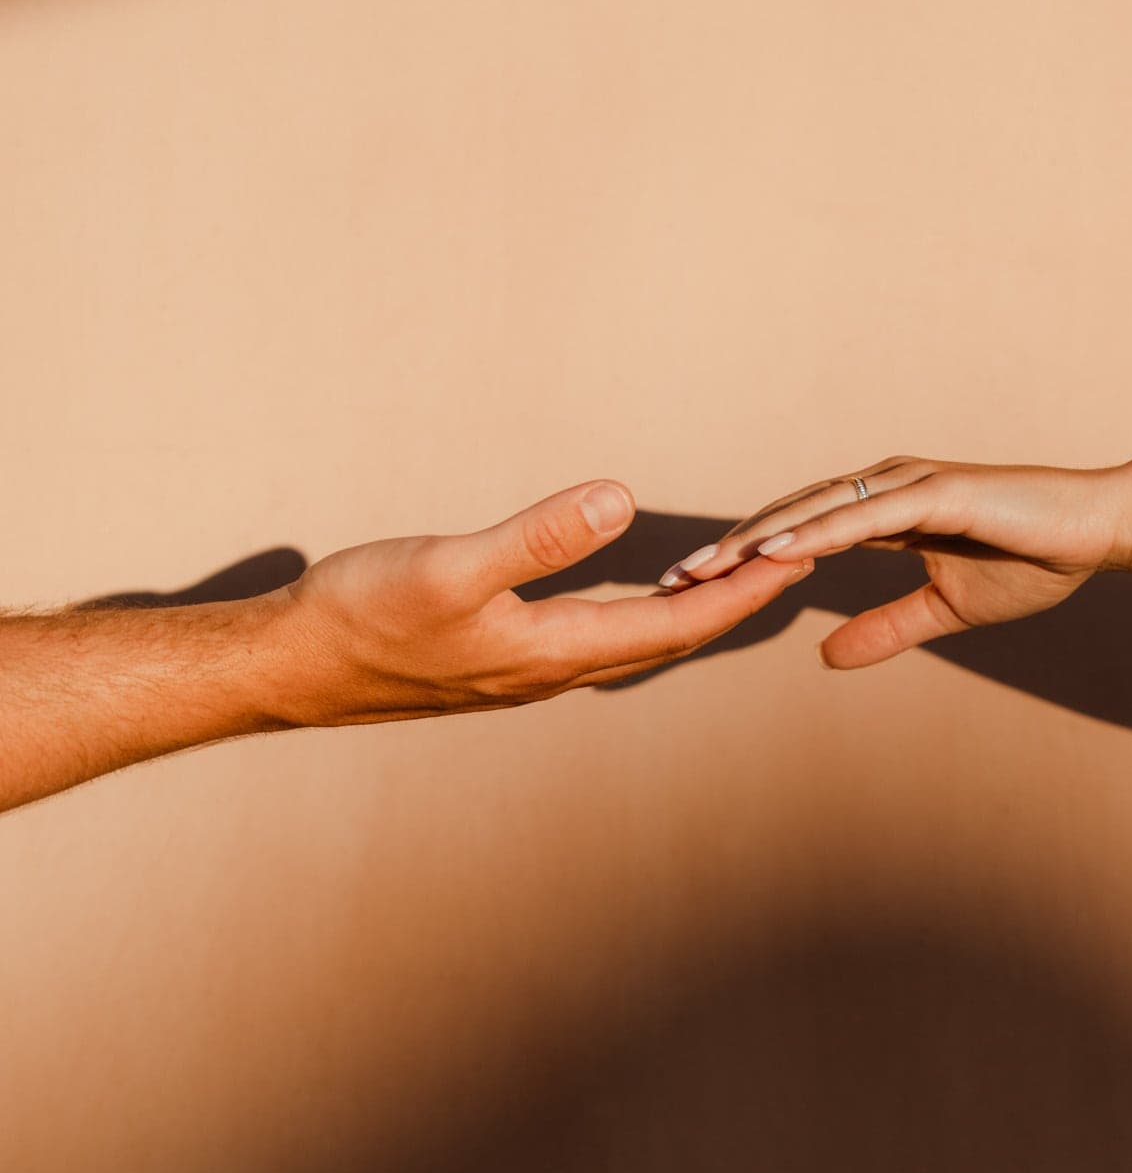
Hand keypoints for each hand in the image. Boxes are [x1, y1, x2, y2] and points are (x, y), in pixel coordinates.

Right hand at [274, 478, 812, 723]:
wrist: (291, 669)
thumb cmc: (361, 617)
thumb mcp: (450, 567)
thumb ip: (538, 537)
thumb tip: (621, 501)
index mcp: (554, 652)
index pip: (675, 624)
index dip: (741, 593)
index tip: (798, 558)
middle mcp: (549, 671)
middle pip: (665, 639)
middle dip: (730, 603)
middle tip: (789, 564)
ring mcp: (522, 671)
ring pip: (627, 644)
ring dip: (683, 612)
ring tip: (728, 580)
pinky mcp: (494, 661)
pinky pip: (589, 640)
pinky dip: (630, 615)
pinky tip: (625, 598)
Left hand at [659, 456, 1131, 667]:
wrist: (1096, 532)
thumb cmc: (1031, 561)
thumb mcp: (943, 609)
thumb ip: (885, 628)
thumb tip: (826, 658)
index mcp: (883, 510)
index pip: (797, 532)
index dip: (743, 559)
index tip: (692, 589)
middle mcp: (885, 486)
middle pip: (789, 516)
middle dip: (728, 549)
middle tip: (671, 580)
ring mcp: (908, 483)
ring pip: (813, 511)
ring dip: (755, 539)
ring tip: (702, 568)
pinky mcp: (935, 493)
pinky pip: (862, 516)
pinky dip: (814, 532)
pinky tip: (774, 554)